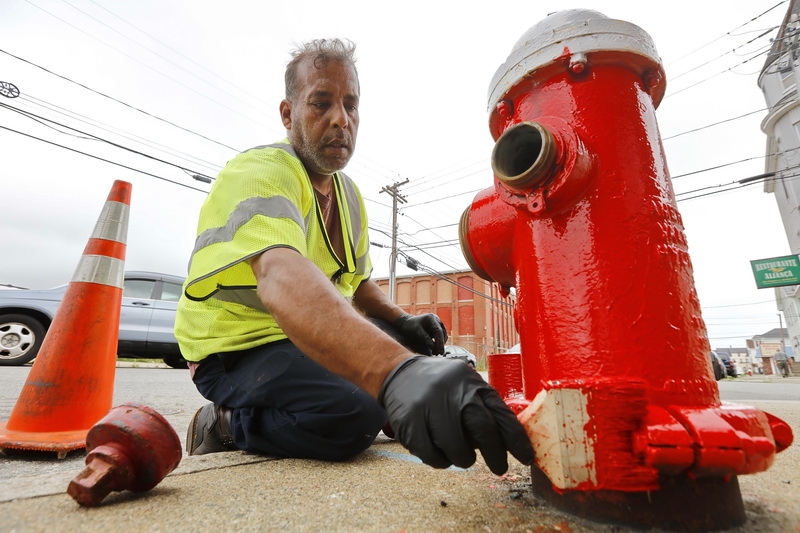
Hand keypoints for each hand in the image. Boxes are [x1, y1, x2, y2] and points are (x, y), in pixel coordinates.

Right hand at [378, 356, 533, 474]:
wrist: (399, 373)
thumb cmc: (441, 386)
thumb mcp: (466, 386)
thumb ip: (484, 409)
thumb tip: (507, 443)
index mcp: (472, 384)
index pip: (502, 414)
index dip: (517, 440)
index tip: (526, 458)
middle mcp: (453, 392)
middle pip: (484, 431)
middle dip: (496, 456)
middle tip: (499, 468)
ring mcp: (430, 406)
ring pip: (457, 450)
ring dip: (463, 459)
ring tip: (458, 452)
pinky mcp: (410, 422)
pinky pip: (432, 456)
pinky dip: (440, 461)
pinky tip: (439, 451)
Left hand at [394, 313, 447, 354]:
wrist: (406, 323)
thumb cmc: (410, 325)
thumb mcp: (416, 331)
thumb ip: (425, 338)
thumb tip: (433, 347)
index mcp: (431, 318)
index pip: (438, 331)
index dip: (440, 342)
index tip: (440, 351)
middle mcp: (436, 320)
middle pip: (442, 334)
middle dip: (440, 344)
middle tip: (437, 354)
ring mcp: (437, 324)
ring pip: (443, 336)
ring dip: (440, 345)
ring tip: (435, 353)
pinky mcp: (436, 329)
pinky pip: (440, 337)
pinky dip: (438, 343)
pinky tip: (434, 349)